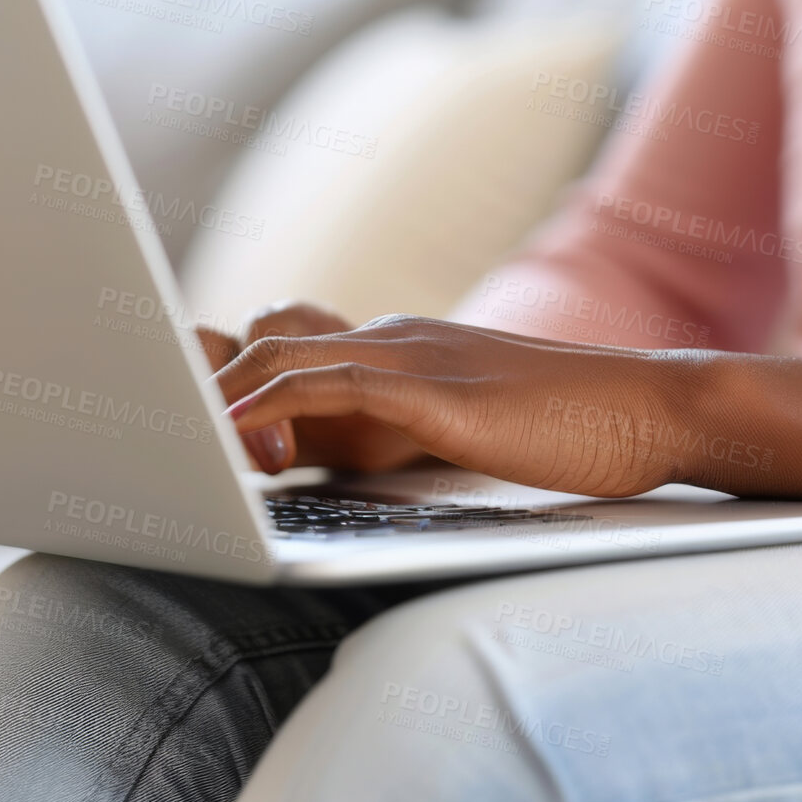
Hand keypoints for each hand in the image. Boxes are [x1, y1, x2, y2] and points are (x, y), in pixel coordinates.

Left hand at [213, 312, 801, 500]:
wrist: (657, 409)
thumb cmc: (577, 429)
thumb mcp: (474, 427)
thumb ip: (409, 432)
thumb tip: (339, 463)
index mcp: (405, 348)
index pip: (290, 341)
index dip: (224, 371)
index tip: (172, 414)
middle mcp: (398, 339)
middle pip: (265, 338)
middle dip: (196, 379)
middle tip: (144, 425)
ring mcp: (417, 358)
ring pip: (281, 357)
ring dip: (216, 400)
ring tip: (168, 442)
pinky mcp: (439, 391)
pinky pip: (330, 387)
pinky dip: (271, 409)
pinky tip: (234, 444)